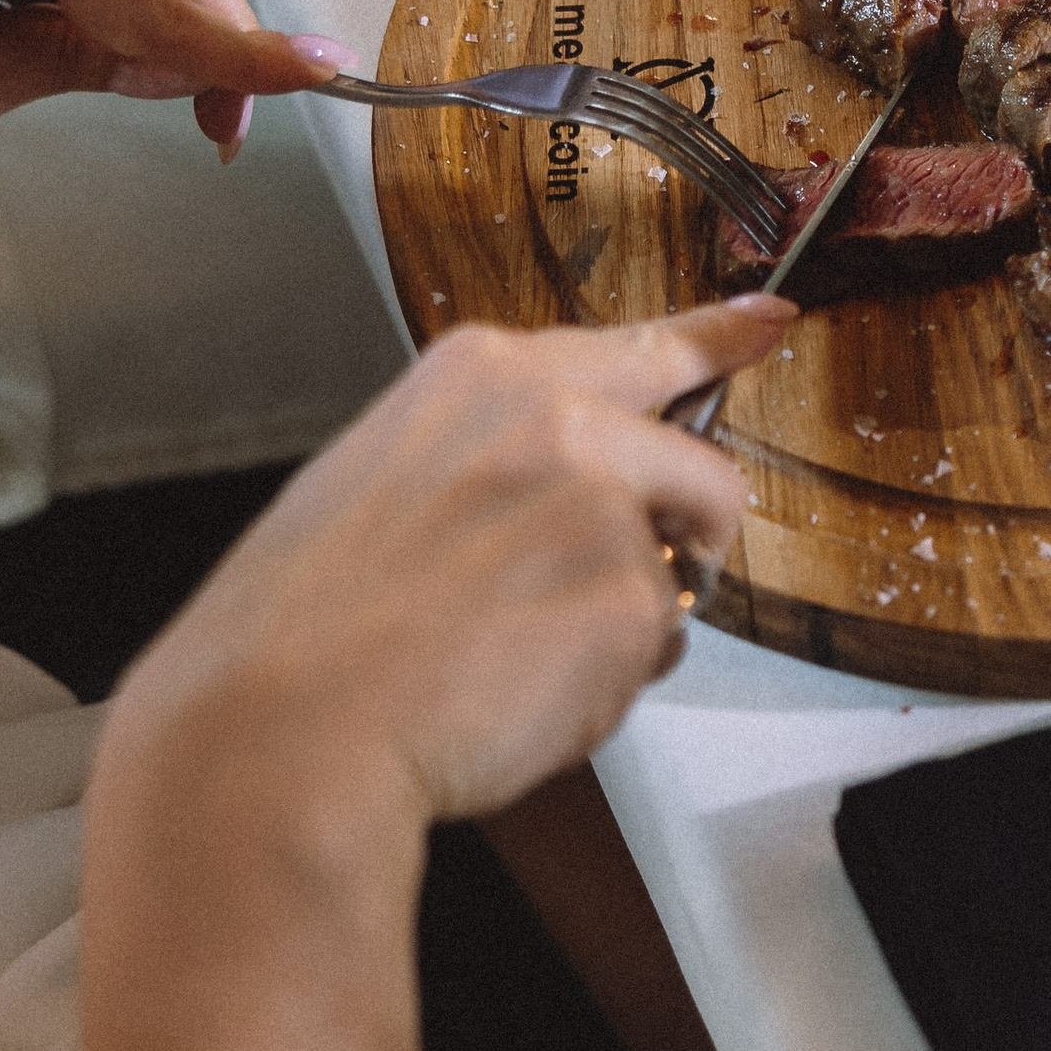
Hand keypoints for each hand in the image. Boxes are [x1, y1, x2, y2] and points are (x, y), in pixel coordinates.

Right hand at [106, 305, 795, 842]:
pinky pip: (651, 654)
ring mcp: (601, 500)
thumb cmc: (305, 631)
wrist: (282, 730)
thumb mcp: (383, 480)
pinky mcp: (629, 594)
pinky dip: (601, 692)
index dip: (717, 340)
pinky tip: (513, 699)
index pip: (638, 345)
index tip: (769, 320)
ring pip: (671, 577)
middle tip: (615, 597)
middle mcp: (556, 416)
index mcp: (484, 375)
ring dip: (618, 630)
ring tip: (504, 663)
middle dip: (682, 540)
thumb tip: (570, 498)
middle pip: (698, 471)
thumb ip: (493, 458)